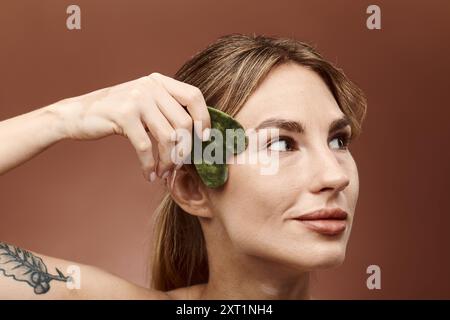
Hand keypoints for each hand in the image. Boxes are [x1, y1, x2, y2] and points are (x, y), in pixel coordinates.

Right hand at [49, 72, 210, 180]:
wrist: (78, 114)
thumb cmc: (116, 114)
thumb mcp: (145, 104)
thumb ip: (167, 111)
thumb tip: (197, 135)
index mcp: (159, 82)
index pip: (194, 96)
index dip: (204, 119)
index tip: (204, 139)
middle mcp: (150, 86)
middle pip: (183, 123)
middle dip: (184, 151)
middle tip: (177, 165)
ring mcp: (137, 98)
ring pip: (168, 137)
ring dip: (168, 161)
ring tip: (163, 172)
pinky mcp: (123, 115)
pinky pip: (146, 146)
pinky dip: (149, 165)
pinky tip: (148, 175)